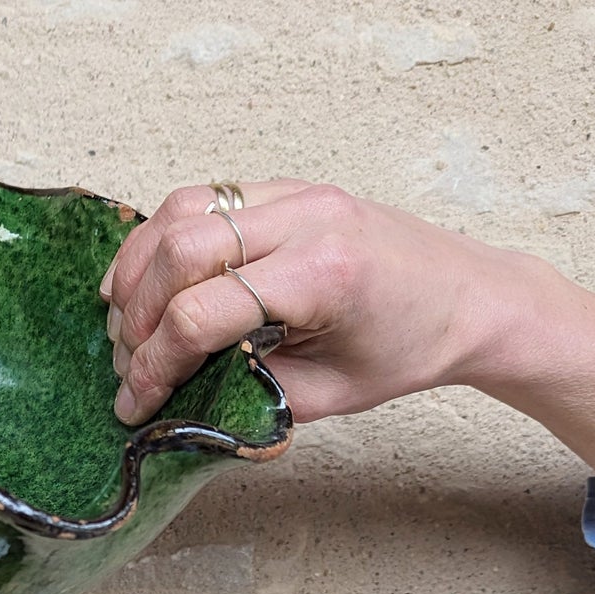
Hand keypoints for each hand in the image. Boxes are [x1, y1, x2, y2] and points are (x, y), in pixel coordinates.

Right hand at [102, 179, 518, 424]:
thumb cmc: (408, 349)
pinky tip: (147, 281)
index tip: (134, 404)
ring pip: (179, 214)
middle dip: (138, 318)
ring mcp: (294, 194)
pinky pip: (201, 200)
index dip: (154, 366)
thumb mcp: (325, 396)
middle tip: (128, 365)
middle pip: (180, 253)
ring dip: (138, 270)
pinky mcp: (285, 188)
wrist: (468, 298)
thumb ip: (245, 394)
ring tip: (125, 322)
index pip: (201, 314)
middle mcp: (306, 220)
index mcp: (323, 276)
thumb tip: (173, 399)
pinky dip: (160, 241)